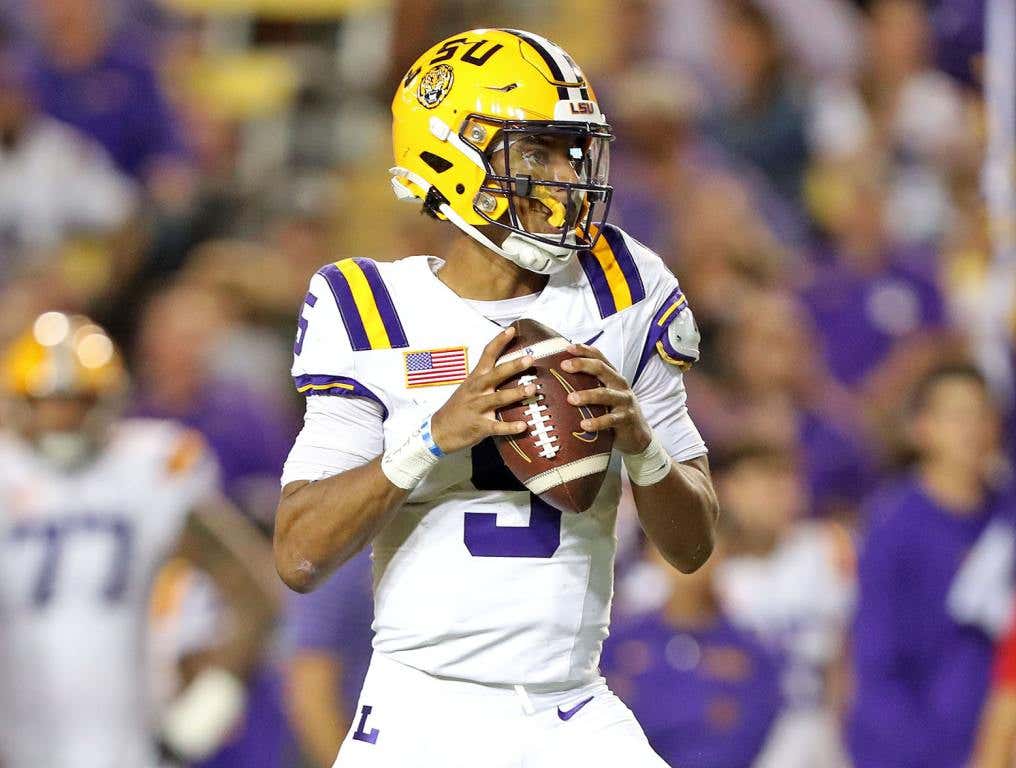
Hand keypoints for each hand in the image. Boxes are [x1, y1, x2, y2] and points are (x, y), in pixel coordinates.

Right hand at [430, 327, 535, 453]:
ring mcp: (477, 408)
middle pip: (495, 374)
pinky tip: (524, 426)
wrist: (439, 431)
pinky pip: (496, 427)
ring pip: (498, 399)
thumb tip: (511, 367)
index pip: (487, 355)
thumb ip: (487, 378)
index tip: (512, 330)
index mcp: (476, 378)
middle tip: (529, 358)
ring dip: (515, 393)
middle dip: (512, 366)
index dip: (499, 341)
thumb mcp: (470, 388)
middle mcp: (477, 390)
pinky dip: (510, 427)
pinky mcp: (479, 427)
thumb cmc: (459, 407)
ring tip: (532, 389)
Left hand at [562, 343, 652, 454]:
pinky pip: (610, 419)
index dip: (584, 350)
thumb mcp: (605, 395)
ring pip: (605, 394)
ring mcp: (624, 401)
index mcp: (613, 377)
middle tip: (565, 366)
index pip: (599, 357)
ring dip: (587, 395)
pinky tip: (584, 424)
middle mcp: (620, 385)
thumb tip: (558, 380)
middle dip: (582, 365)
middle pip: (601, 369)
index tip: (567, 347)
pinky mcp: (626, 419)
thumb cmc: (615, 412)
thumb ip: (589, 386)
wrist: (638, 434)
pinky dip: (597, 422)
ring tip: (571, 399)